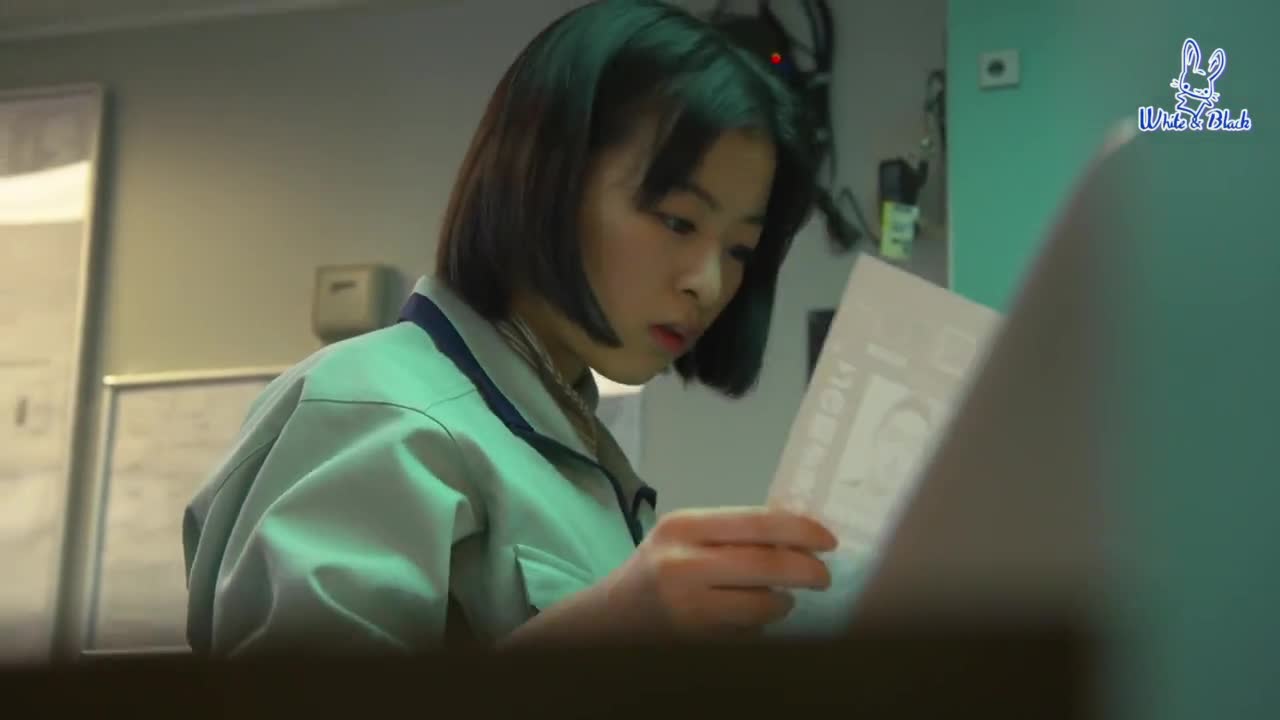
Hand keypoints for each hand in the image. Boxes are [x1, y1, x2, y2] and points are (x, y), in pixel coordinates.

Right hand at [500, 506, 836, 647]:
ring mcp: (687, 609)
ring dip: (782, 605)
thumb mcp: (685, 537)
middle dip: (808, 572)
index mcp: (683, 527)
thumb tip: (799, 530)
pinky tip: (744, 620)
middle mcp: (682, 565)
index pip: (757, 523)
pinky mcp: (694, 642)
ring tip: (777, 600)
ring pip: (763, 607)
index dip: (801, 531)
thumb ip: (732, 532)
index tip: (828, 540)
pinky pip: (748, 635)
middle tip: (823, 576)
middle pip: (767, 566)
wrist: (608, 620)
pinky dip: (758, 628)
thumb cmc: (655, 570)